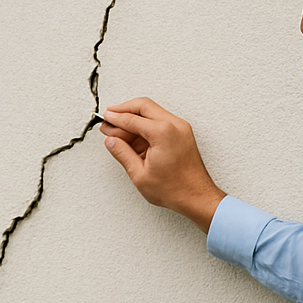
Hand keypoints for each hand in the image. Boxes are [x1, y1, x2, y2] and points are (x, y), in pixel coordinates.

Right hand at [100, 97, 226, 231]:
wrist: (197, 197)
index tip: (105, 118)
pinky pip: (160, 121)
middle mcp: (174, 125)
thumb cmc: (175, 189)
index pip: (132, 119)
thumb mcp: (139, 174)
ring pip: (152, 112)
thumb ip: (122, 153)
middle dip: (124, 110)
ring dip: (134, 119)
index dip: (115, 118)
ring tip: (119, 133)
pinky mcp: (182, 134)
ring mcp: (180, 128)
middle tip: (109, 119)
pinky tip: (133, 137)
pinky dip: (145, 126)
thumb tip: (112, 141)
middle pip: (143, 106)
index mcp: (163, 132)